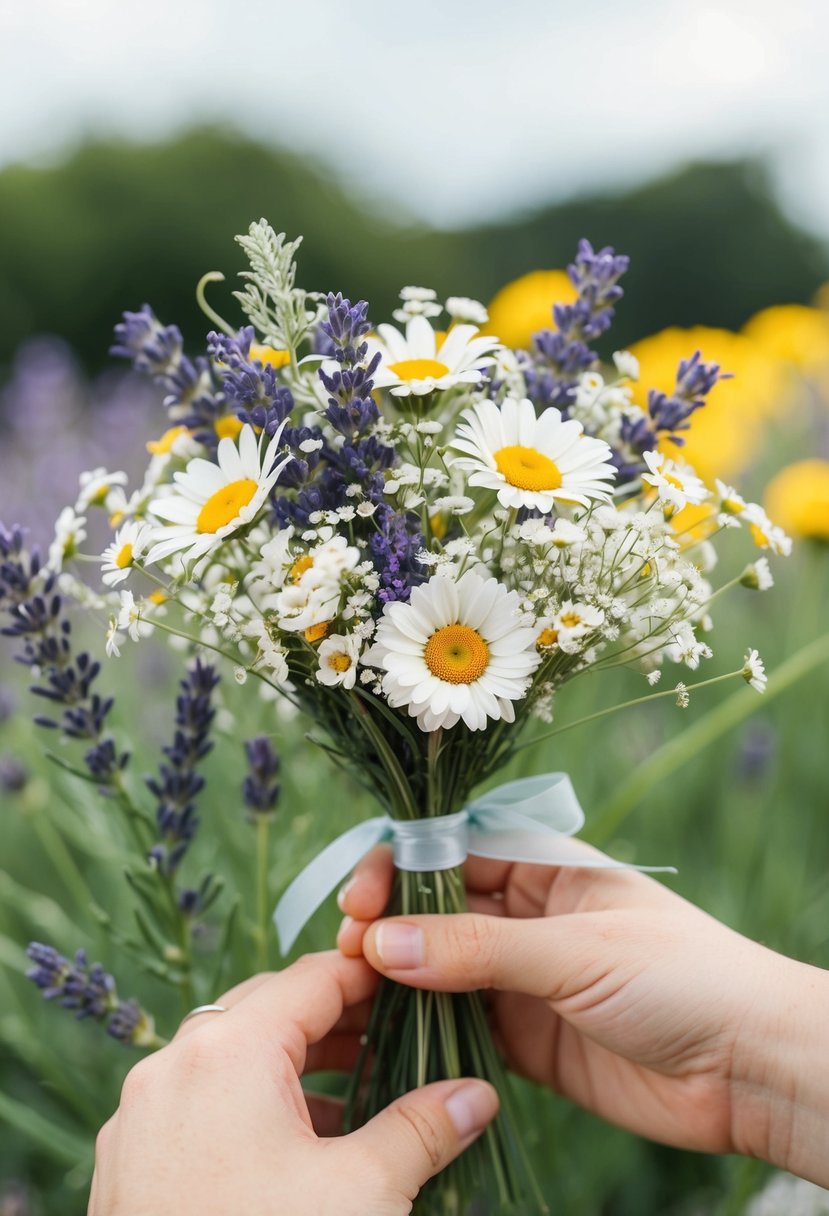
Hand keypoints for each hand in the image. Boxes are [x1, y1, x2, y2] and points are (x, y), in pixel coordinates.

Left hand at [90, 951, 497, 1214]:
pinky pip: (198, 1101)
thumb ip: (423, 1129)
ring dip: (294, 1065)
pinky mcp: (128, 1161)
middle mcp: (173, 1064)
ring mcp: (141, 1114)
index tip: (416, 984)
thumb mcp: (362, 1193)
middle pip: (269, 1007)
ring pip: (230, 1055)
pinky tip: (295, 1147)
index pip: (314, 977)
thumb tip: (476, 1097)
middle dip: (336, 1019)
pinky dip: (249, 1103)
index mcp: (229, 1049)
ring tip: (356, 1093)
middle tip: (396, 1037)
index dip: (372, 976)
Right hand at [338, 846, 828, 1186]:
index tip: (360, 896)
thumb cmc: (682, 978)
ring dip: (398, 974)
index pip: (456, 849)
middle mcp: (530, 917)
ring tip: (352, 988)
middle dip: (390, 921)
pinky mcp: (527, 1039)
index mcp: (549, 868)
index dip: (402, 865)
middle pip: (439, 907)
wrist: (751, 1070)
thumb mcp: (577, 950)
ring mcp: (526, 979)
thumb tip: (383, 942)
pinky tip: (386, 1029)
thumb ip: (479, 948)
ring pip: (442, 966)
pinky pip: (460, 1023)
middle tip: (347, 947)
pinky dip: (422, 1024)